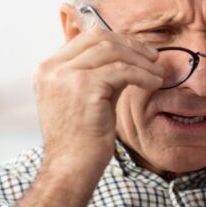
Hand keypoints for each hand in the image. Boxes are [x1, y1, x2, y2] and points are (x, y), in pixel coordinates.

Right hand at [33, 24, 164, 181]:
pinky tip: (155, 83)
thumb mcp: (82, 99)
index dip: (116, 41)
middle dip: (130, 45)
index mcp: (47, 69)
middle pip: (98, 38)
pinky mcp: (84, 88)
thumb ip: (96, 75)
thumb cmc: (79, 140)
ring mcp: (66, 76)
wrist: (69, 168)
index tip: (139, 52)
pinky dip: (143, 75)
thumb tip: (126, 57)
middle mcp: (52, 68)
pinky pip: (122, 71)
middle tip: (152, 57)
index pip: (85, 38)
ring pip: (111, 51)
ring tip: (158, 72)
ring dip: (140, 60)